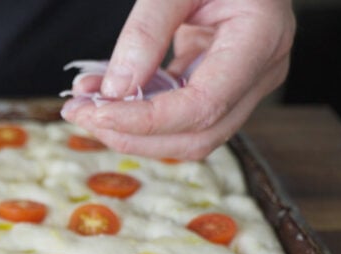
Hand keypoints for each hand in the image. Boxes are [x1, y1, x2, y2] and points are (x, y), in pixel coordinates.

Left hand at [61, 0, 294, 159]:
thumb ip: (147, 31)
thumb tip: (116, 89)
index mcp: (261, 38)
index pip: (204, 106)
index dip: (147, 121)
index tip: (97, 113)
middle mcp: (260, 69)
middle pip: (198, 135)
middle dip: (133, 134)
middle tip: (79, 113)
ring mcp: (245, 80)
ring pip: (188, 134)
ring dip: (131, 129)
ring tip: (84, 103)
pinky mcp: (222, 80)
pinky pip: (179, 113)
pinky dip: (139, 111)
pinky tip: (103, 93)